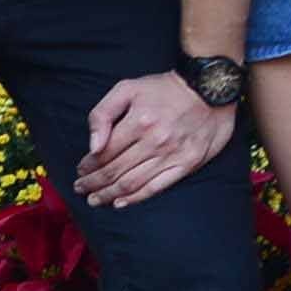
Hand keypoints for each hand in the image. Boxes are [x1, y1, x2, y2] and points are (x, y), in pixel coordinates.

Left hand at [76, 69, 235, 205]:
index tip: (80, 171)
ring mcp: (172, 155)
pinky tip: (121, 202)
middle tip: (81, 189)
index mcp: (138, 121)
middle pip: (115, 171)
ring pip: (132, 183)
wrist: (210, 88)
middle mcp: (154, 141)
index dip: (88, 166)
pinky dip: (135, 198)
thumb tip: (93, 146)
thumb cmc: (165, 88)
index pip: (104, 153)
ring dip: (109, 194)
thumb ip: (104, 114)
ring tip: (95, 199)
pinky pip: (156, 187)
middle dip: (93, 183)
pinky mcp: (187, 164)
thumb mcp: (128, 88)